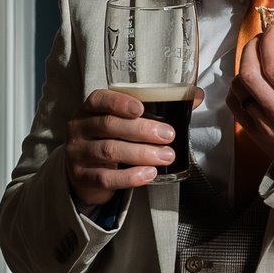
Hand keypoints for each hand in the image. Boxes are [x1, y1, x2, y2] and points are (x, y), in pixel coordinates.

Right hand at [66, 88, 176, 212]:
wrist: (87, 173)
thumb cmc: (112, 139)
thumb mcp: (126, 122)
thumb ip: (158, 108)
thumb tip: (196, 95)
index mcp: (90, 109)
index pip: (100, 100)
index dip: (119, 102)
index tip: (141, 108)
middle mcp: (80, 128)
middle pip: (109, 126)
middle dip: (141, 130)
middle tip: (168, 136)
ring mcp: (78, 153)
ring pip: (109, 151)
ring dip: (141, 154)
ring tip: (166, 156)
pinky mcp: (82, 177)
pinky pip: (106, 177)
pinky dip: (130, 177)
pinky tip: (149, 174)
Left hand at [237, 19, 273, 168]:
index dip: (268, 41)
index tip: (273, 29)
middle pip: (251, 74)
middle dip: (252, 47)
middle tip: (262, 38)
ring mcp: (265, 126)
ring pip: (239, 87)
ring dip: (244, 64)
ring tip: (257, 56)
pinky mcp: (254, 133)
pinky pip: (233, 103)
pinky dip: (237, 85)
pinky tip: (251, 78)